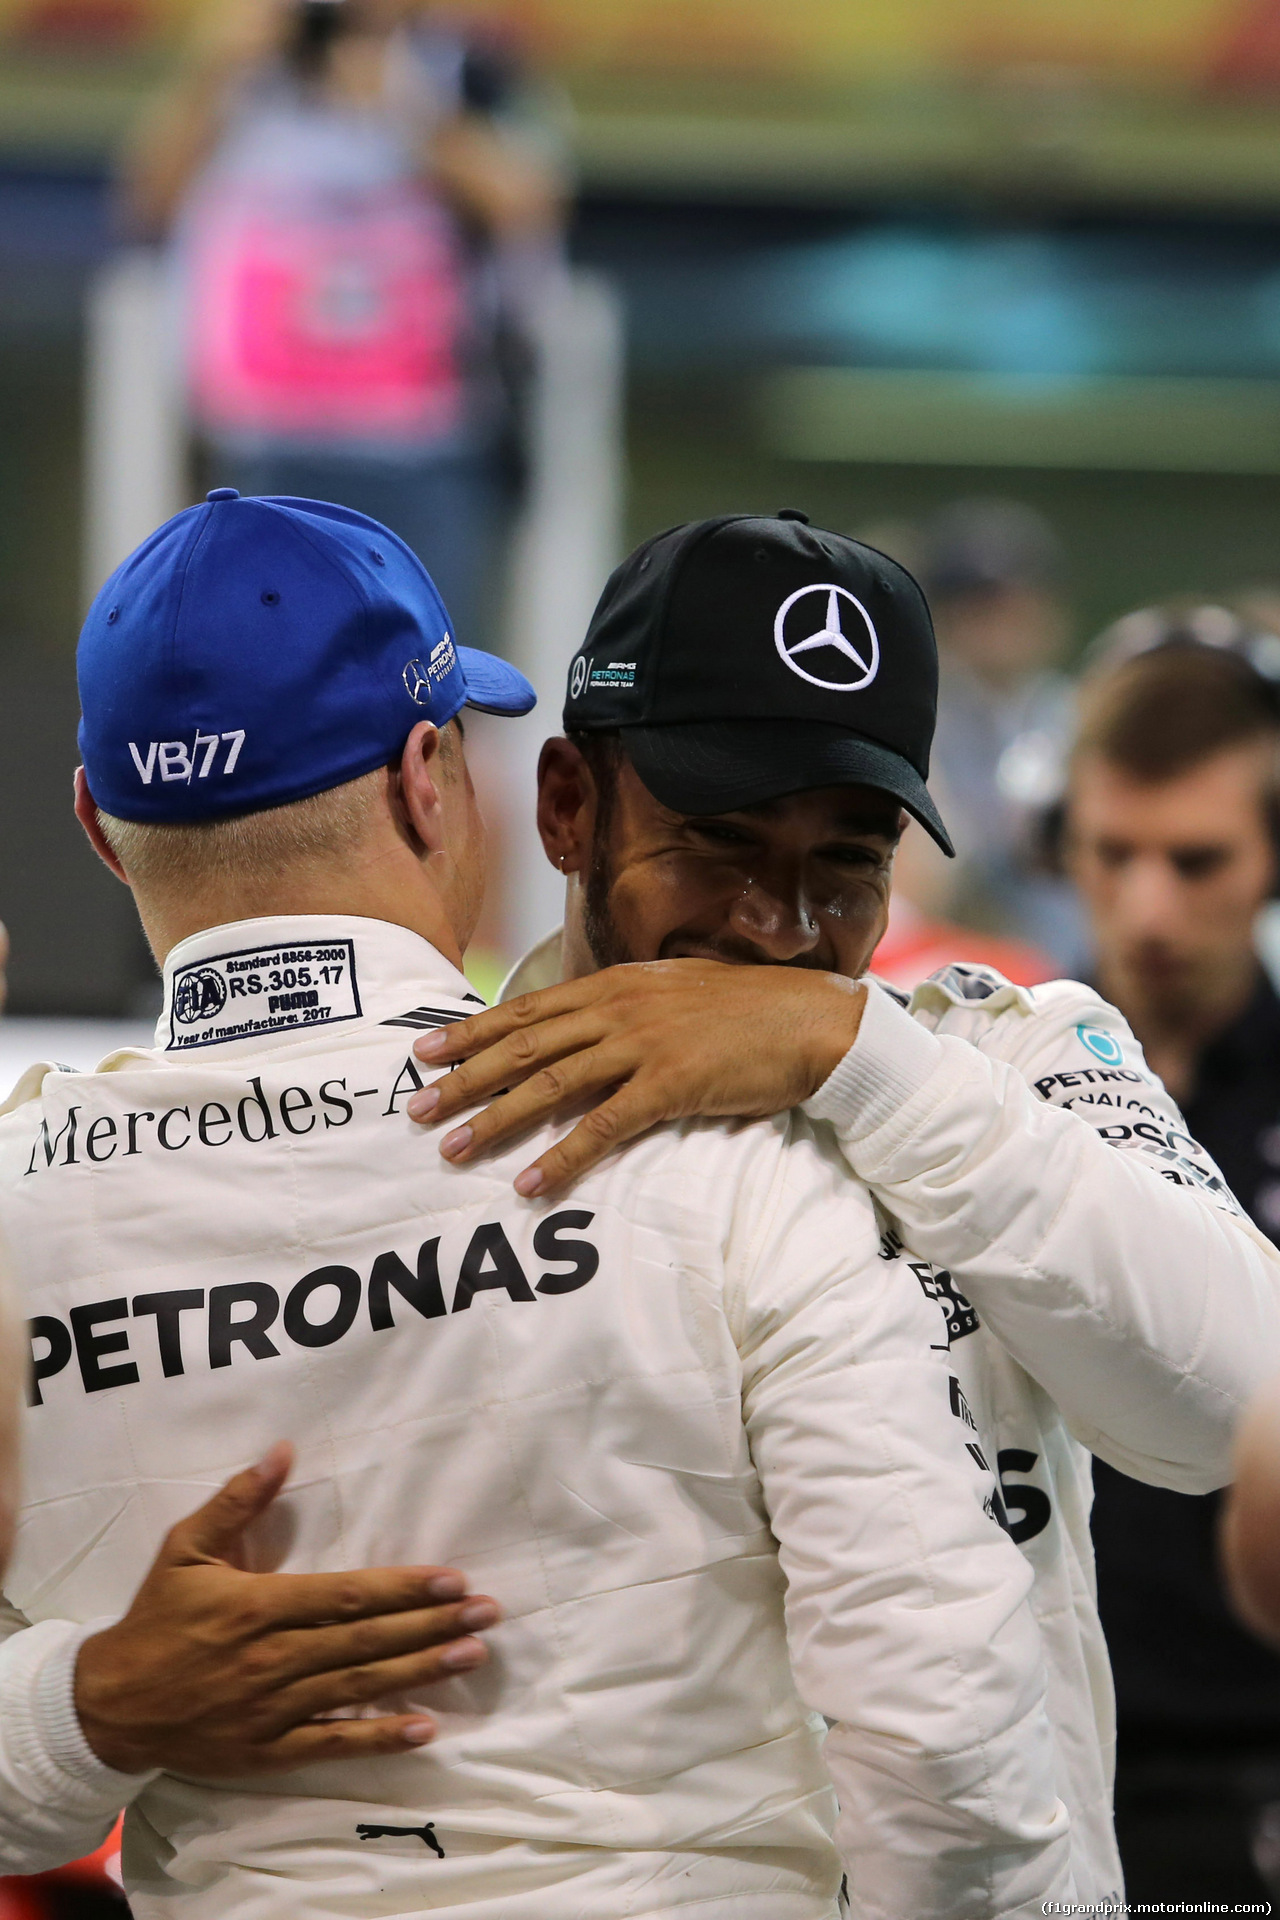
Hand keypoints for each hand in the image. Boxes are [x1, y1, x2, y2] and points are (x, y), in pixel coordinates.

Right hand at [74, 1443, 499, 1776]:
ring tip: (472, 1656)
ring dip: (421, 1673)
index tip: (451, 1579)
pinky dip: (379, 1738)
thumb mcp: (184, 1548)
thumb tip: (282, 1450)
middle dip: (431, 1626)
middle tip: (487, 1614)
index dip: (403, 1588)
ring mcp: (273, 1709)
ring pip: (360, 1689)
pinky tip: (424, 1729)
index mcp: (258, 1607)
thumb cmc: (156, 1618)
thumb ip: (237, 1501)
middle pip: (366, 1642)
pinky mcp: (268, 1749)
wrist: (110, 1705)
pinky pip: (332, 1743)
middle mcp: (273, 1658)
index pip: (346, 1597)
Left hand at [408, 960, 866, 1196]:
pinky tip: (530, 1183)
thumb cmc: (743, 1011)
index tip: (425, 1053)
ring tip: (453, 1148)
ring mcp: (643, 1045)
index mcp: (615, 984)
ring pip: (551, 1084)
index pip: (527, 1008)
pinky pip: (603, 1128)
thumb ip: (622, 1006)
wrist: (810, 1020)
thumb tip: (580, 1028)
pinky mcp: (672, 1086)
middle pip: (524, 1045)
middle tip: (416, 1108)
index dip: (471, 1031)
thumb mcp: (671, 992)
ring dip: (496, 1120)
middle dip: (465, 1079)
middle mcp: (619, 1009)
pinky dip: (562, 1158)